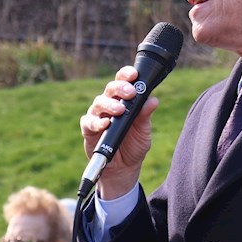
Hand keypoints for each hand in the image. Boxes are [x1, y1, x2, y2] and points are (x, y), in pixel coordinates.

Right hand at [79, 65, 157, 198]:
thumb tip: (153, 100)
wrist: (124, 167)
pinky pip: (89, 122)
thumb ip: (146, 115)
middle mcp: (109, 104)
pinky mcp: (89, 129)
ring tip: (120, 110)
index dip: (126, 74)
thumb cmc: (134, 144)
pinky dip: (97, 122)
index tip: (134, 74)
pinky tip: (106, 124)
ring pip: (99, 102)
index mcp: (123, 99)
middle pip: (110, 88)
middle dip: (120, 88)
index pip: (123, 80)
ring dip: (109, 105)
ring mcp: (97, 116)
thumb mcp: (144, 130)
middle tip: (130, 93)